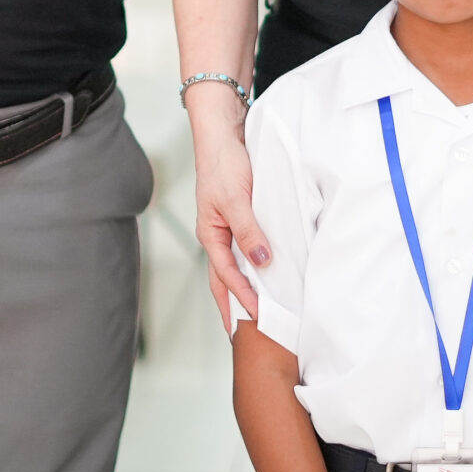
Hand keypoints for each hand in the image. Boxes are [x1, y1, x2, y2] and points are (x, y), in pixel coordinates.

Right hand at [187, 83, 268, 329]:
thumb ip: (248, 231)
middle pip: (222, 280)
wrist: (222, 134)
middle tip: (241, 337)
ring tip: (252, 316)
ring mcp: (226, 229)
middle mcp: (216, 236)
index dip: (243, 298)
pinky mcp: (239, 219)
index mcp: (210, 234)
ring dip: (241, 291)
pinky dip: (250, 269)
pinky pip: (243, 251)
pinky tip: (262, 277)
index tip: (259, 318)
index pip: (227, 276)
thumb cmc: (224, 164)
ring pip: (232, 267)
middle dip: (231, 307)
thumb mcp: (236, 198)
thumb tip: (262, 263)